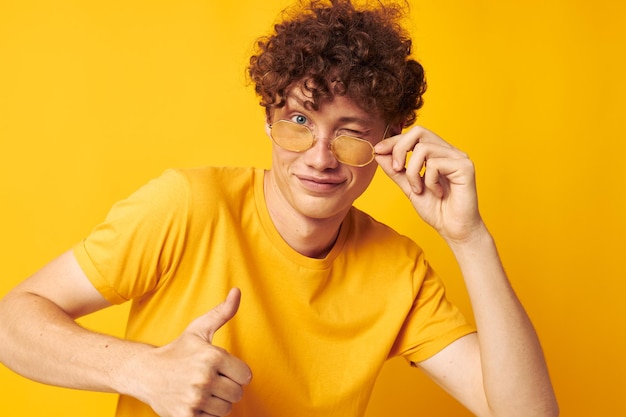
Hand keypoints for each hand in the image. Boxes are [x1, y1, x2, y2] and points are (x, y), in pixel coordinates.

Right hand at [138, 288, 251, 416]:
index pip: (246, 376)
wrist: (145, 373)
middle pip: (237, 393)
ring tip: (202, 390)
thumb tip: (237, 291)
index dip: (236, 373)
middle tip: (211, 380)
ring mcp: (195, 399)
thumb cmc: (177, 351)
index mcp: (212, 357)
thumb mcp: (199, 329)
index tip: (223, 369)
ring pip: (226, 409)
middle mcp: (205, 379)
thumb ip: (222, 312)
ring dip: (218, 402)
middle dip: (227, 387)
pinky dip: (206, 414)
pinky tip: (195, 402)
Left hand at [374, 126, 483, 242]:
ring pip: (423, 149)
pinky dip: (429, 181)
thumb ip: (396, 170)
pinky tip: (437, 193)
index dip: (394, 140)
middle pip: (419, 132)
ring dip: (413, 173)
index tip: (378, 150)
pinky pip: (435, 164)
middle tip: (396, 169)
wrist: (454, 230)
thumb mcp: (409, 187)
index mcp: (438, 153)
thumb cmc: (436, 210)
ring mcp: (459, 157)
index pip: (414, 135)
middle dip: (400, 149)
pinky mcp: (465, 167)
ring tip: (418, 190)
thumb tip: (378, 152)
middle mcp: (449, 151)